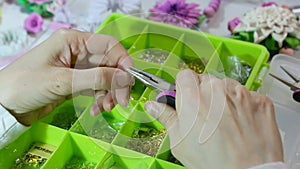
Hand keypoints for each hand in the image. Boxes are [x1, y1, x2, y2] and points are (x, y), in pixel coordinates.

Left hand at [0, 29, 132, 124]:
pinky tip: (96, 109)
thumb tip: (126, 77)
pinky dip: (99, 99)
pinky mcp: (75, 82)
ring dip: (109, 93)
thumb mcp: (63, 81)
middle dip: (117, 83)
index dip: (123, 61)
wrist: (4, 105)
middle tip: (121, 101)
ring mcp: (77, 68)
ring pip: (104, 78)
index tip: (130, 79)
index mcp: (73, 41)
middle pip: (109, 64)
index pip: (108, 45)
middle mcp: (77, 52)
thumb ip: (97, 78)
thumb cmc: (25, 85)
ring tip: (106, 108)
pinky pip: (95, 88)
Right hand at [145, 69, 282, 168]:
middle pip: (205, 80)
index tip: (185, 98)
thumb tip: (154, 106)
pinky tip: (241, 124)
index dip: (183, 87)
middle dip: (202, 94)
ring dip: (223, 98)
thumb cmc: (213, 163)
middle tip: (204, 115)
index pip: (184, 75)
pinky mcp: (260, 100)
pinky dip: (243, 106)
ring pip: (226, 86)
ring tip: (224, 122)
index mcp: (192, 97)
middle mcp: (217, 89)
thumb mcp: (180, 143)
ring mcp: (241, 93)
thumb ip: (167, 118)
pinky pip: (247, 95)